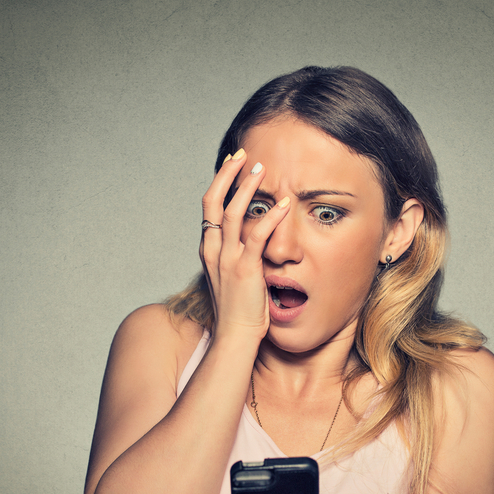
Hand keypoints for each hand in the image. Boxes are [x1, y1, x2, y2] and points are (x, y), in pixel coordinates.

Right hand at [199, 150, 289, 342]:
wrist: (235, 337)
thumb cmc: (239, 310)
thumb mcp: (233, 276)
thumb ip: (237, 254)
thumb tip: (253, 237)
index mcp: (209, 250)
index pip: (209, 207)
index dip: (220, 182)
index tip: (233, 164)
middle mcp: (213, 250)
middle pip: (214, 201)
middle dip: (228, 174)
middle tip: (244, 155)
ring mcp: (227, 260)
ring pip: (234, 213)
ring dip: (248, 188)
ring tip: (262, 170)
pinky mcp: (245, 270)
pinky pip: (257, 237)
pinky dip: (271, 217)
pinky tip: (284, 204)